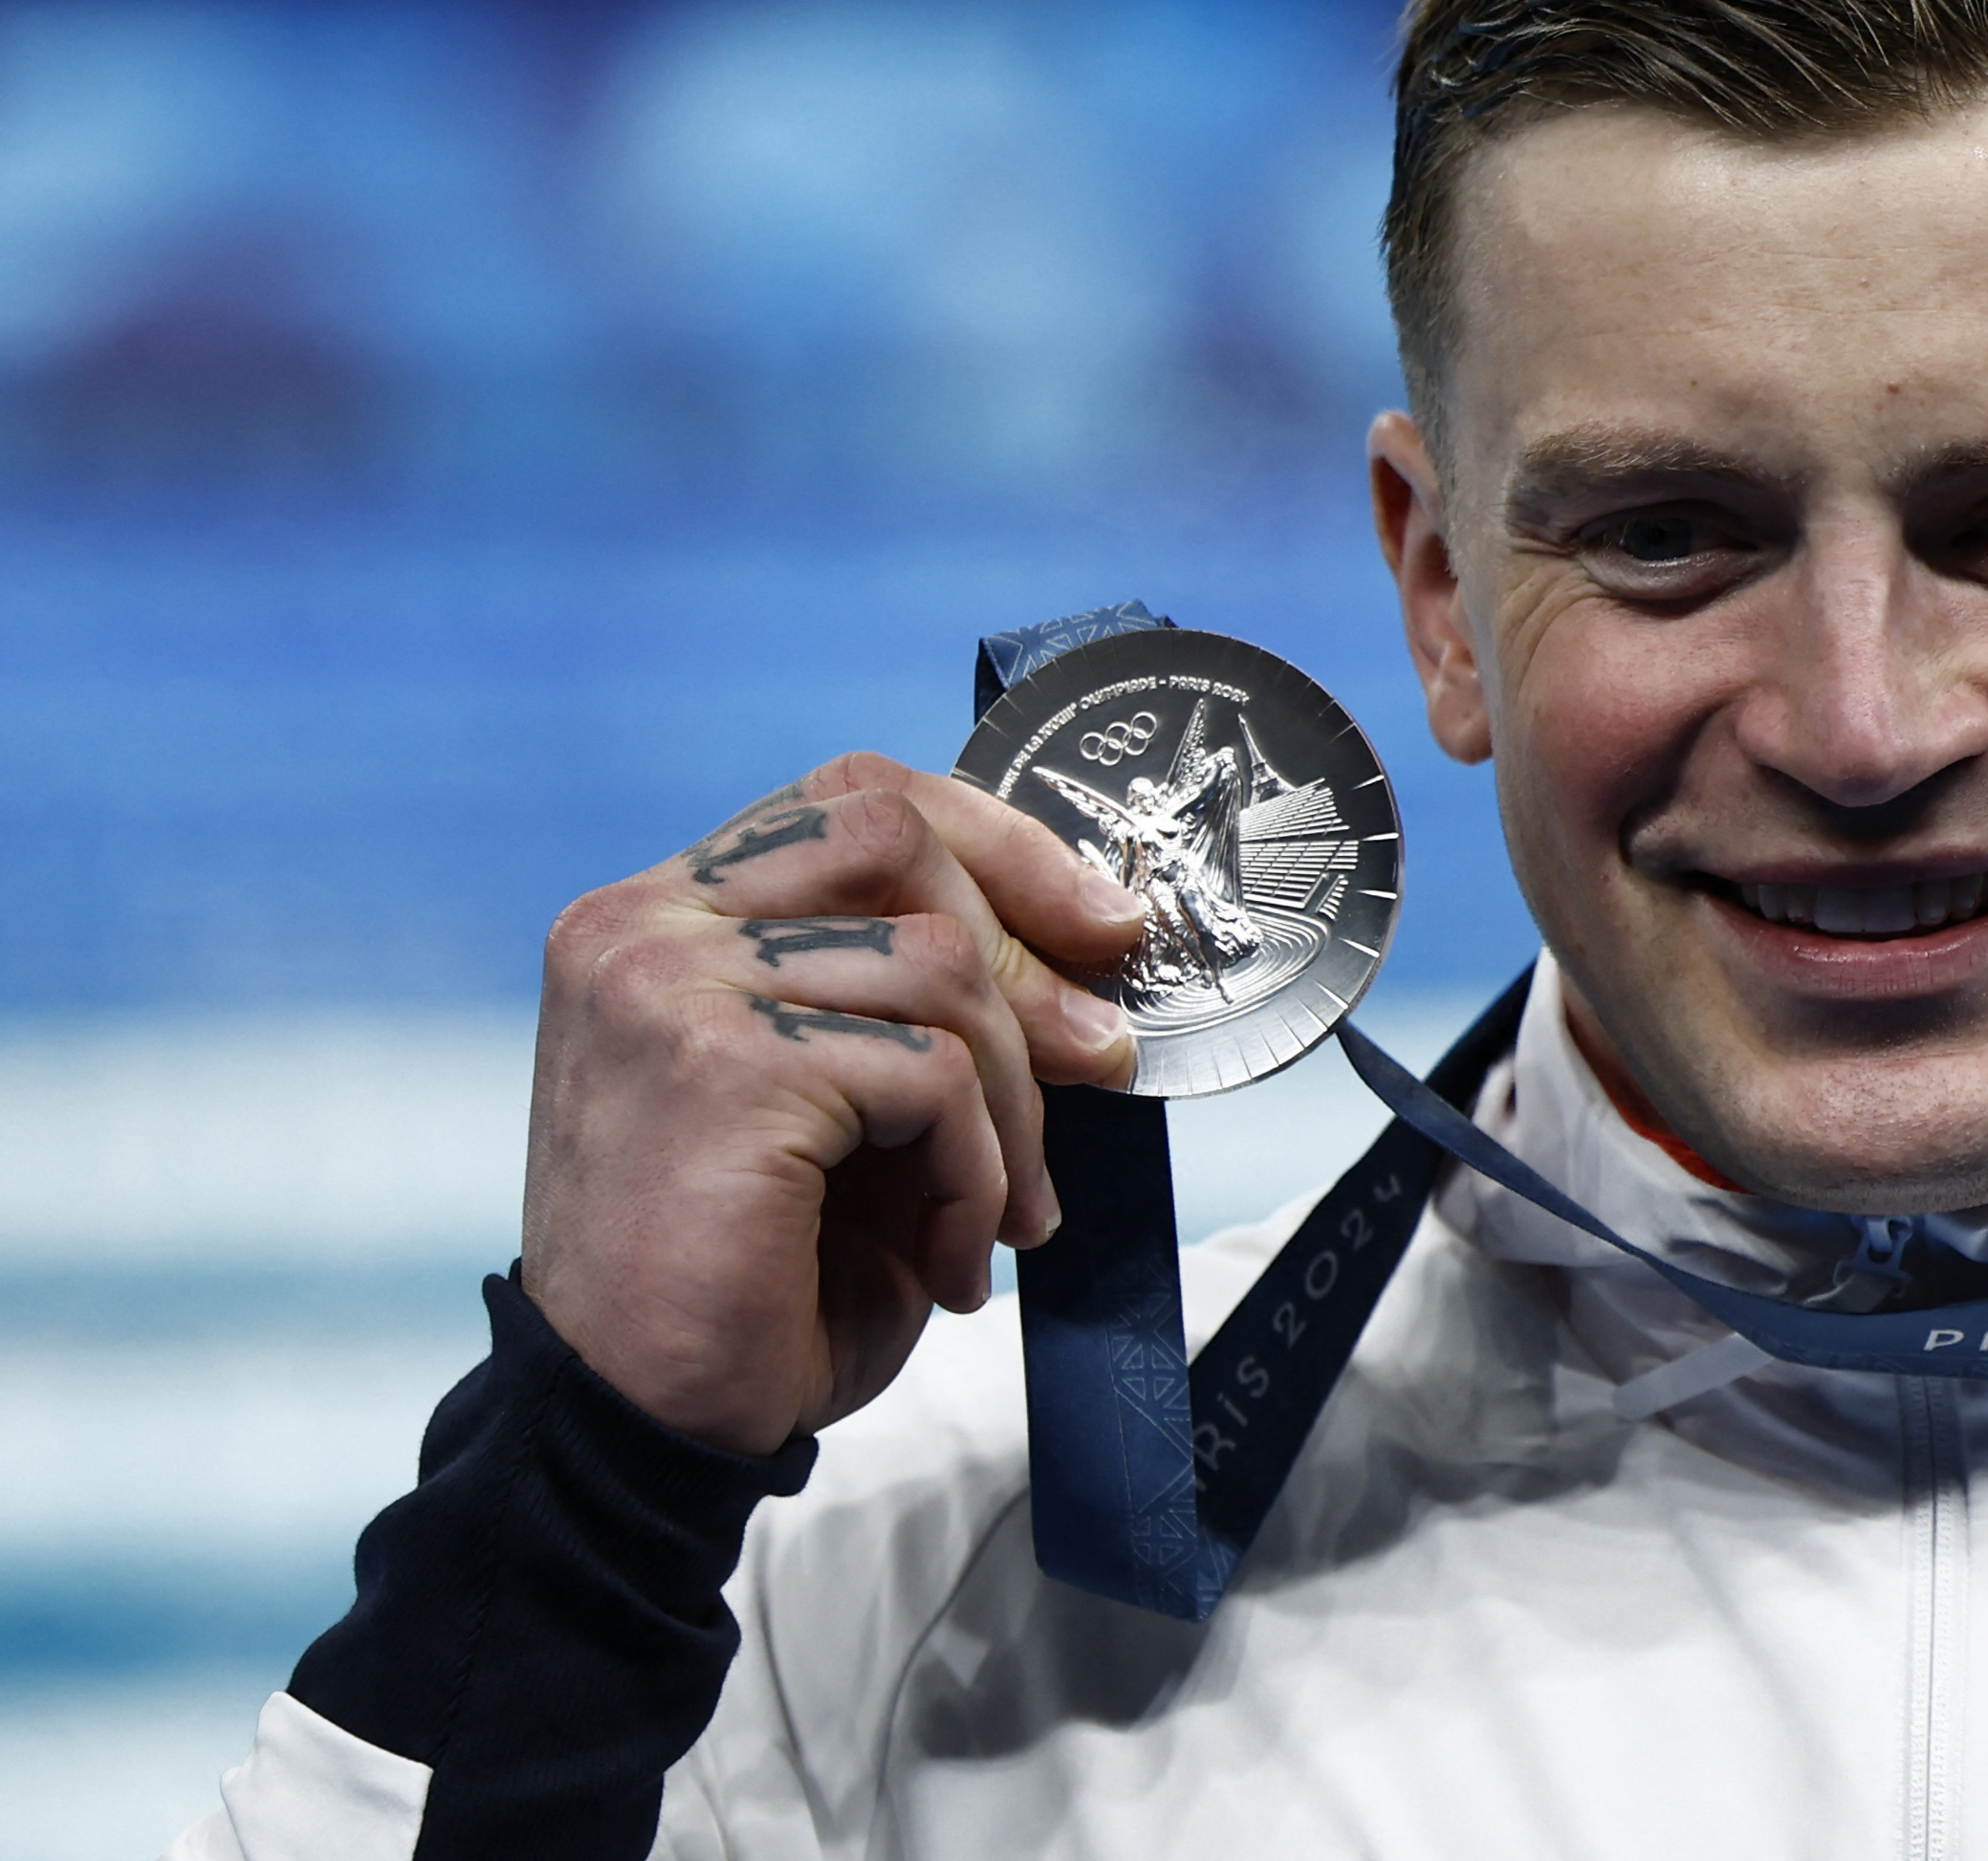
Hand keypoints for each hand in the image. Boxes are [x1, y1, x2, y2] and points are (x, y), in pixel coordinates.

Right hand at [519, 752, 1147, 1454]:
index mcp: (662, 917)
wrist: (645, 1433)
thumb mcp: (854, 1107)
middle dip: (1027, 952)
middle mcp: (644, 927)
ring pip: (937, 966)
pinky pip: (933, 1075)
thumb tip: (1092, 946)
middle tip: (1097, 1061)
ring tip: (996, 1215)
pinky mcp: (722, 1064)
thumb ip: (923, 1005)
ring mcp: (670, 985)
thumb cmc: (753, 1282)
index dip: (995, 842)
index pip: (853, 800)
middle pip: (898, 840)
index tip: (1096, 924)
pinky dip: (979, 1176)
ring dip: (1009, 1105)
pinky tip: (952, 1259)